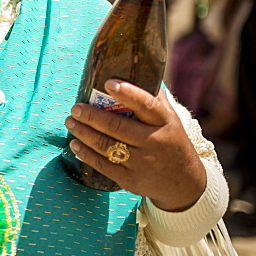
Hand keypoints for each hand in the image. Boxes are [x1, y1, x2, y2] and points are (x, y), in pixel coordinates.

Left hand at [65, 79, 205, 210]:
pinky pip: (102, 165)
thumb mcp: (171, 121)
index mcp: (165, 123)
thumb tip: (138, 71)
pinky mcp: (130, 180)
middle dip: (91, 116)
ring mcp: (142, 163)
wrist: (185, 184)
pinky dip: (85, 153)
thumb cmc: (171, 143)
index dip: (127, 93)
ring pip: (105, 145)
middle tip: (75, 107)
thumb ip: (154, 99)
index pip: (146, 105)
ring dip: (83, 132)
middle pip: (117, 126)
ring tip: (70, 121)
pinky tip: (74, 143)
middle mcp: (154, 142)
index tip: (108, 83)